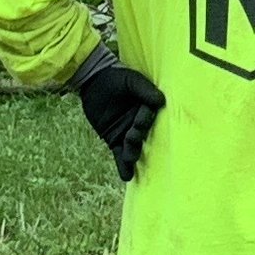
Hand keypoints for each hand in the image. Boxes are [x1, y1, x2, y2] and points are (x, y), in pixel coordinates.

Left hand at [71, 45, 162, 181]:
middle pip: (143, 134)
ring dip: (132, 154)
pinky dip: (123, 166)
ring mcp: (128, 133)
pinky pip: (120, 154)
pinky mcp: (115, 140)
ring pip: (133, 147)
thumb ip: (144, 89)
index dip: (145, 118)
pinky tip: (126, 176)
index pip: (148, 116)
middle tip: (132, 137)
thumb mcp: (131, 80)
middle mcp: (140, 123)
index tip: (140, 119)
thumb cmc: (116, 78)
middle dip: (138, 138)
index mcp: (147, 108)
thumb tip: (160, 100)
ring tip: (130, 159)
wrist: (94, 81)